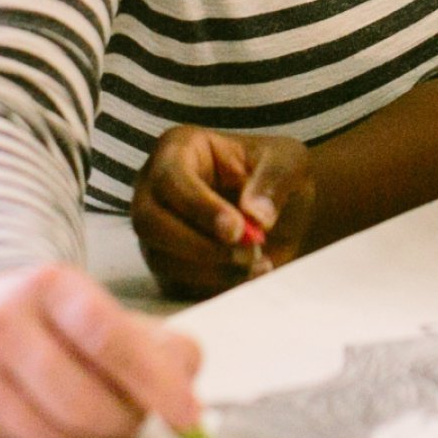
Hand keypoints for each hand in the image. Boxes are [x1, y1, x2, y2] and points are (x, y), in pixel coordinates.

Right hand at [0, 264, 202, 437]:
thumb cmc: (56, 323)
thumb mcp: (106, 313)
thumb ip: (159, 346)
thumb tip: (186, 390)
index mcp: (51, 285)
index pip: (108, 336)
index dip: (154, 380)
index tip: (189, 416)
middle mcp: (3, 321)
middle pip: (84, 401)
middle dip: (125, 421)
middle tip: (137, 416)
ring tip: (97, 417)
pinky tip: (56, 421)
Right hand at [131, 126, 315, 298]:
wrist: (285, 212)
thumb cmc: (276, 176)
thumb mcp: (288, 162)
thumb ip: (274, 180)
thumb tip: (255, 217)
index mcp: (178, 150)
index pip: (171, 179)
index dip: (200, 208)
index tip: (237, 229)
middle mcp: (154, 189)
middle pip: (149, 222)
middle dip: (199, 245)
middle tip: (247, 254)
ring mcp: (155, 229)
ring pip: (160, 257)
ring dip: (210, 270)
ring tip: (255, 264)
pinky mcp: (166, 263)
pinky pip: (174, 284)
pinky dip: (213, 287)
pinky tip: (248, 277)